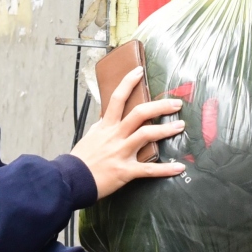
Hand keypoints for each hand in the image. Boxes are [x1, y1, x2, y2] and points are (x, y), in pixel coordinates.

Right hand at [69, 67, 185, 197]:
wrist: (70, 180)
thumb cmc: (81, 159)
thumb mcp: (89, 137)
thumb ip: (100, 127)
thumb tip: (105, 118)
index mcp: (106, 127)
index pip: (118, 99)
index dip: (128, 82)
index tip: (139, 71)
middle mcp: (115, 136)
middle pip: (140, 113)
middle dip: (160, 106)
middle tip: (176, 104)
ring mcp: (121, 152)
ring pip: (147, 135)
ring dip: (166, 130)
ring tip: (180, 126)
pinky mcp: (125, 171)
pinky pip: (149, 169)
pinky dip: (166, 169)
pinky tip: (179, 168)